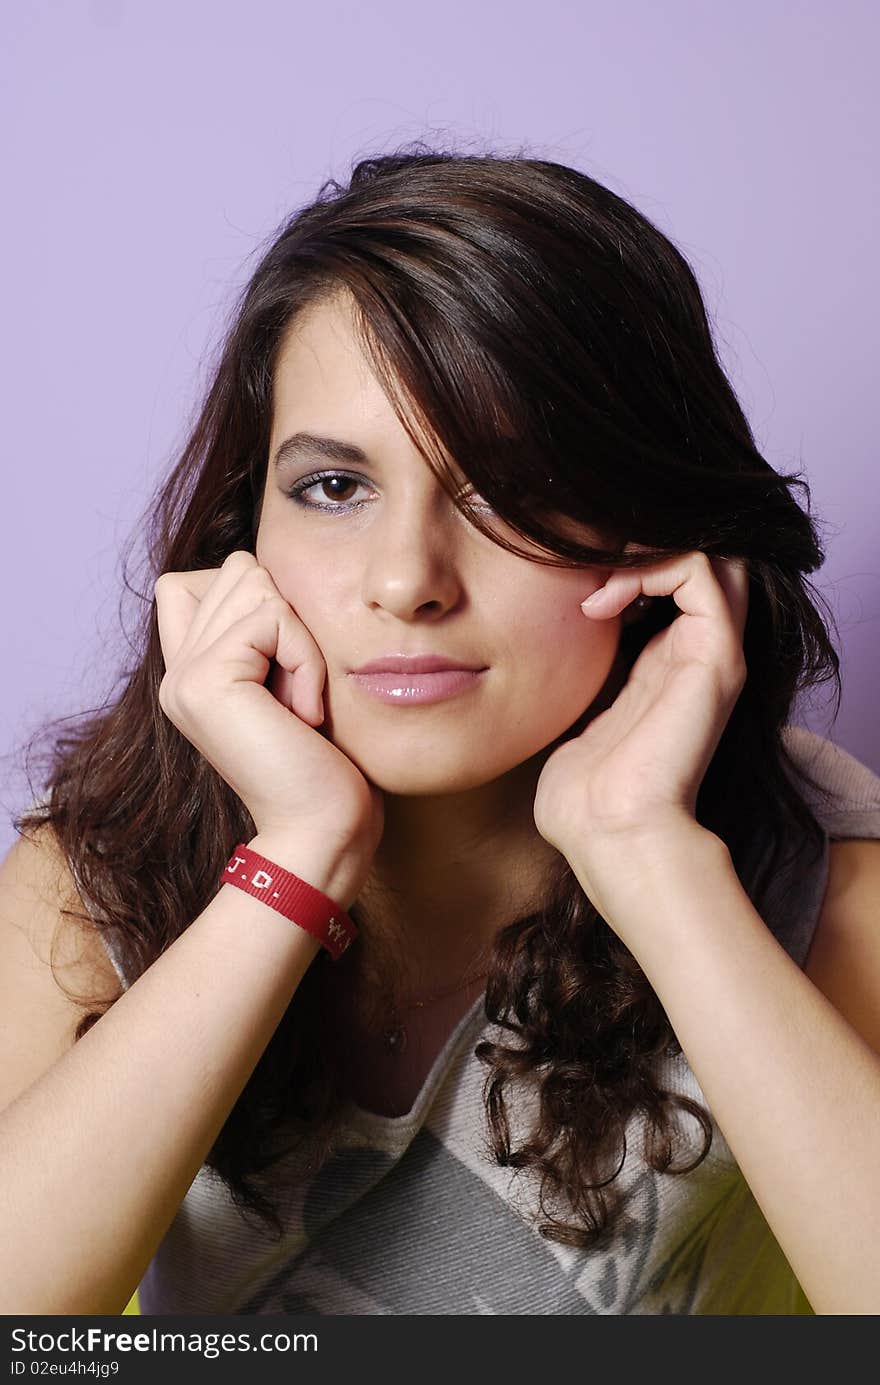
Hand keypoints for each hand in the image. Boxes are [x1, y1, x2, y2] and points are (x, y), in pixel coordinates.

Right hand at [154, 550, 383, 856]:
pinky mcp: (205, 681)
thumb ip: (264, 634)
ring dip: (299, 638)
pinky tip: (303, 713)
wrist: (321, 833)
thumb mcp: (290, 684)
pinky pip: (271, 617)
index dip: (257, 599)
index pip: (194, 579)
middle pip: (235, 569)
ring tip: (300, 703)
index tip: (287, 670)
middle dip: (287, 616)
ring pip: (253, 583)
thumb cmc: (325, 768)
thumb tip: (266, 573)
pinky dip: (304, 657)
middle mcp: (176, 674)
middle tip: (298, 691)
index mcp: (189, 675)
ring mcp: (183, 677)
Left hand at [533, 548, 748, 867]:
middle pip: (701, 558)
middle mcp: (698, 653)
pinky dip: (651, 565)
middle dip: (642, 544)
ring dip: (647, 548)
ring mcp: (713, 653)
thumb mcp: (573, 718)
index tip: (569, 588)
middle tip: (589, 570)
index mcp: (667, 665)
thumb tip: (534, 653)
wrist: (610, 834)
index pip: (670, 579)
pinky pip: (701, 570)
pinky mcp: (716, 658)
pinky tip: (604, 601)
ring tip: (599, 583)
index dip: (624, 562)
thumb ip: (576, 680)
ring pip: (711, 552)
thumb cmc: (583, 797)